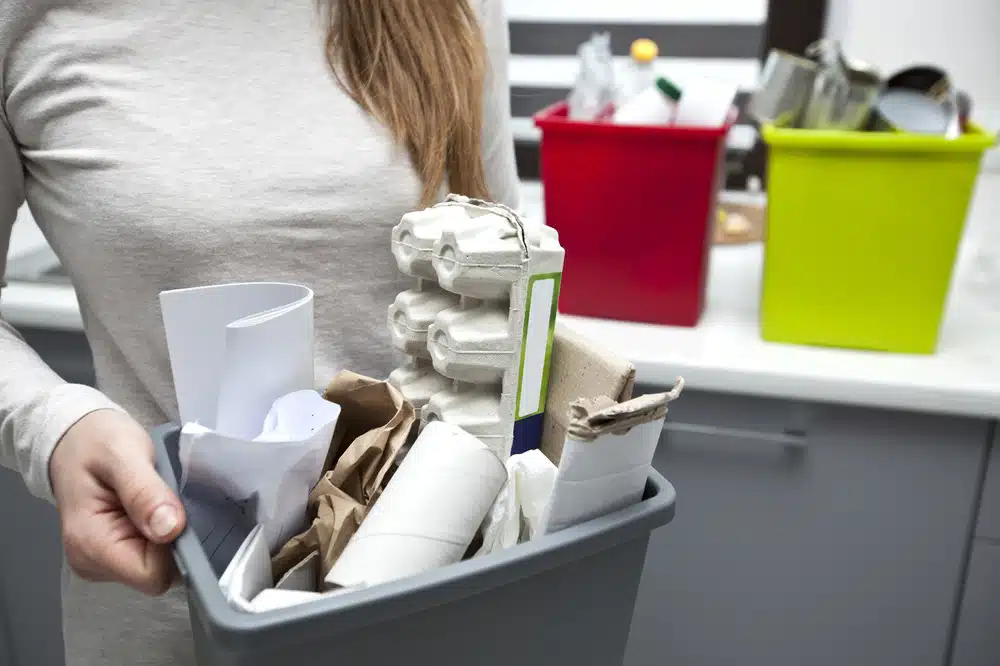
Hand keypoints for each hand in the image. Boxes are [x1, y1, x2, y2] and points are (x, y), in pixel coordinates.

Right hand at [49, 409, 186, 594]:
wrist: (75, 438)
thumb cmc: (95, 442)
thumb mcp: (123, 455)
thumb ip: (145, 493)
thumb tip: (170, 529)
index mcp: (90, 544)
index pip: (152, 574)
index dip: (176, 547)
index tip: (180, 512)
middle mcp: (93, 562)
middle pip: (158, 573)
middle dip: (173, 539)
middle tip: (166, 498)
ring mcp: (103, 561)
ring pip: (159, 565)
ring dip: (168, 533)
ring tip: (156, 498)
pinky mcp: (115, 553)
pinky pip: (153, 554)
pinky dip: (160, 532)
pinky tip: (152, 507)